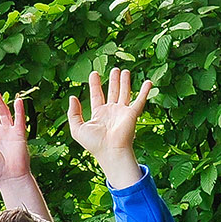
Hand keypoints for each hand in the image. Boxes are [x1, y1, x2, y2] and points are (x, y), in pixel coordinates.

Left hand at [65, 66, 148, 186]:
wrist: (110, 151)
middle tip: (115, 69)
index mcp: (99, 114)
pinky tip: (148, 82)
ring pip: (125, 93)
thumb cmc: (94, 143)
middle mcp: (111, 112)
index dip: (95, 84)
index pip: (97, 95)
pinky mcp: (132, 114)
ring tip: (125, 71)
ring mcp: (122, 112)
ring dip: (125, 82)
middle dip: (113, 80)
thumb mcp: (77, 128)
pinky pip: (140, 100)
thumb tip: (72, 97)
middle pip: (113, 92)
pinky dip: (145, 91)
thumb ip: (73, 113)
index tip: (94, 73)